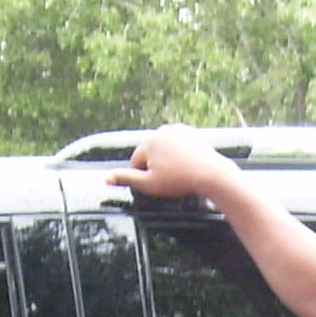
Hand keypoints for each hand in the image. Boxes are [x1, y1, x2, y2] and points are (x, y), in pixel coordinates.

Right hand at [107, 124, 236, 204]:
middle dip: (156, 167)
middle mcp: (161, 131)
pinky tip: (187, 166)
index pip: (136, 162)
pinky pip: (180, 146)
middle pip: (151, 154)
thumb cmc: (179, 181)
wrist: (211, 174)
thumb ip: (126, 179)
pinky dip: (181, 155)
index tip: (156, 186)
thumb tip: (104, 179)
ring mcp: (178, 130)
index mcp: (148, 141)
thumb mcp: (149, 184)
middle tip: (169, 181)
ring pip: (165, 149)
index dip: (143, 177)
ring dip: (167, 160)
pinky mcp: (192, 133)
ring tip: (179, 174)